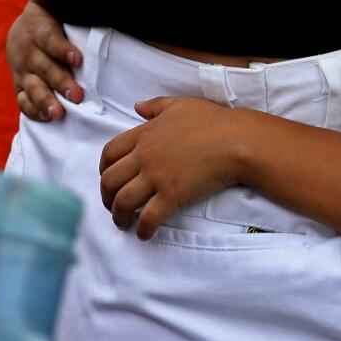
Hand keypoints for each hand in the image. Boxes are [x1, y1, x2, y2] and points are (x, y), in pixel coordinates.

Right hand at [8, 0, 82, 121]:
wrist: (21, 36)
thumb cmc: (44, 19)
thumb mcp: (45, 3)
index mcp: (36, 31)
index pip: (48, 40)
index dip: (61, 49)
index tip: (78, 58)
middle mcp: (27, 54)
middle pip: (43, 69)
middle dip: (60, 82)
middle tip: (78, 96)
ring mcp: (23, 73)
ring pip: (32, 89)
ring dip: (45, 101)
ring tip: (59, 114)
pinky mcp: (21, 89)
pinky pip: (24, 103)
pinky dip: (34, 111)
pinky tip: (48, 119)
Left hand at [98, 96, 254, 238]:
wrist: (236, 141)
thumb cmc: (213, 121)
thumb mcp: (180, 105)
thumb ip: (156, 106)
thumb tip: (137, 106)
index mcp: (144, 135)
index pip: (109, 153)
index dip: (104, 169)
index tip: (108, 179)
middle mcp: (144, 156)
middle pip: (110, 180)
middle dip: (106, 197)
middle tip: (112, 206)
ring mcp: (157, 177)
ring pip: (123, 201)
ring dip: (119, 216)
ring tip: (123, 224)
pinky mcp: (172, 196)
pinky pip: (149, 217)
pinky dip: (143, 229)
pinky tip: (144, 234)